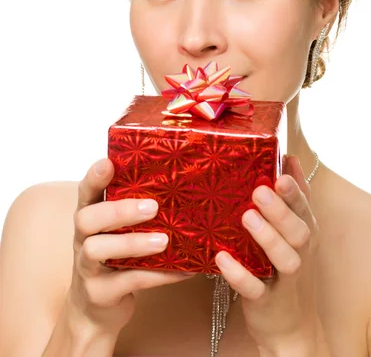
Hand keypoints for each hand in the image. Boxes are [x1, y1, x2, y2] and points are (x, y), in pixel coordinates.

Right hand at [67, 158, 194, 336]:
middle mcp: (83, 239)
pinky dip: (159, 275)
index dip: (94, 177)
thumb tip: (181, 185)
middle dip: (118, 210)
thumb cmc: (113, 259)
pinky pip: (130, 281)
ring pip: (98, 250)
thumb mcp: (117, 232)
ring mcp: (87, 268)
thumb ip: (135, 211)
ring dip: (133, 243)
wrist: (95, 310)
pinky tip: (184, 270)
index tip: (108, 162)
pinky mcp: (100, 293)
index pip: (86, 191)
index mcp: (89, 217)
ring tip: (163, 241)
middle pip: (87, 218)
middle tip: (151, 207)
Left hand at [215, 154, 320, 353]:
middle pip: (298, 232)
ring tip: (247, 217)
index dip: (295, 191)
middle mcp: (299, 255)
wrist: (290, 327)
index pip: (304, 208)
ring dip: (267, 237)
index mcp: (304, 234)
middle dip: (281, 211)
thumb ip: (293, 197)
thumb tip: (289, 157)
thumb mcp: (294, 233)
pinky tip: (222, 258)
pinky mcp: (266, 302)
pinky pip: (254, 289)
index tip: (282, 173)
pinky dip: (239, 274)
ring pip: (284, 259)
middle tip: (260, 191)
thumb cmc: (286, 269)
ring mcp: (284, 280)